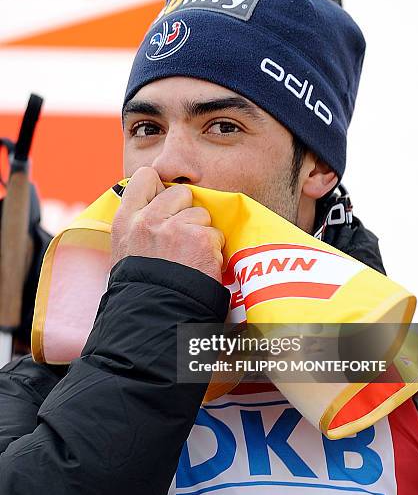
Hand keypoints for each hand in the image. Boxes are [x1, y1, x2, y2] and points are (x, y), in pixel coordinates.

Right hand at [111, 167, 224, 281]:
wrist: (155, 318)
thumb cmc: (142, 288)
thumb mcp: (127, 251)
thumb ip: (140, 225)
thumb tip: (158, 203)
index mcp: (125, 220)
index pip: (145, 176)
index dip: (159, 188)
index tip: (164, 205)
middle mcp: (148, 219)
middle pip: (180, 192)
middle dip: (186, 211)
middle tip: (181, 238)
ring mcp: (175, 228)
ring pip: (202, 214)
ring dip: (202, 233)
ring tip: (190, 258)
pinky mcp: (200, 239)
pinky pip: (216, 234)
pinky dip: (214, 251)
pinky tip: (200, 268)